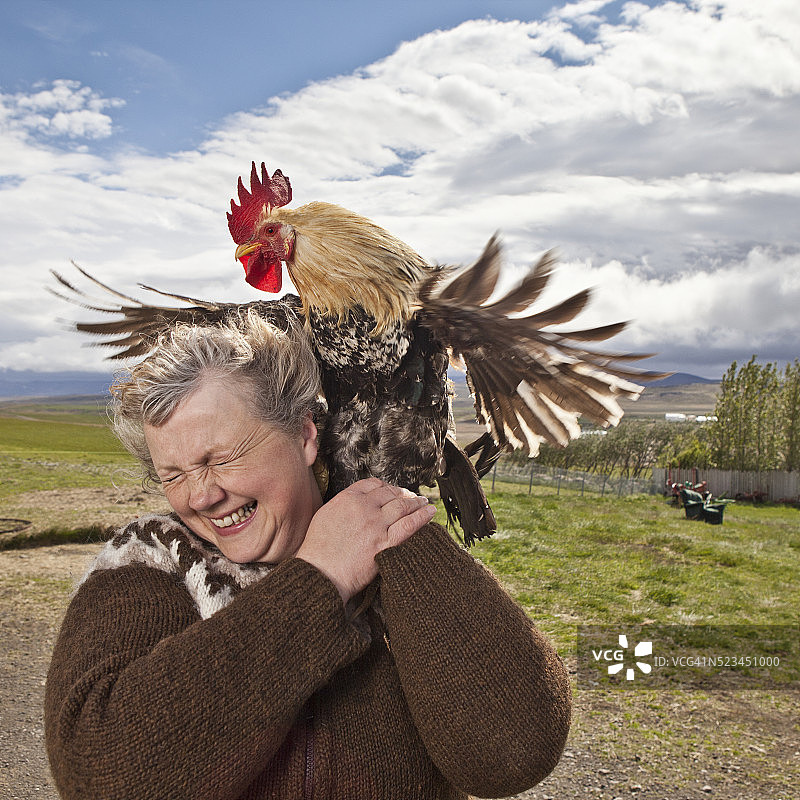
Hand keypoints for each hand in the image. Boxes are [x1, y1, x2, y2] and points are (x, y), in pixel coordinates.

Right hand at [296, 478, 435, 603]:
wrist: (319, 573)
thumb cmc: (317, 550)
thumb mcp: (325, 516)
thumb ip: (342, 505)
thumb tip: (355, 502)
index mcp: (347, 499)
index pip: (373, 484)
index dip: (386, 486)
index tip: (392, 490)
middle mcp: (364, 508)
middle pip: (391, 493)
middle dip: (403, 494)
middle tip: (411, 496)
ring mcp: (376, 525)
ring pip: (402, 506)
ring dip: (416, 502)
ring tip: (423, 502)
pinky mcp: (385, 543)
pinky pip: (409, 526)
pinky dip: (422, 517)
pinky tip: (429, 512)